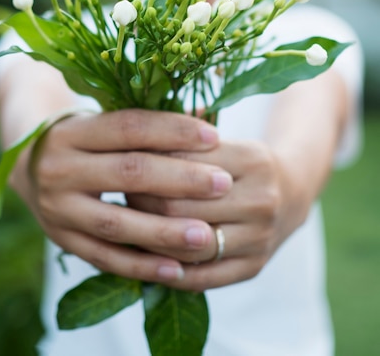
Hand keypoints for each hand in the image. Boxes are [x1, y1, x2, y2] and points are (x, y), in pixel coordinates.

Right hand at [10, 109, 232, 283]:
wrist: (29, 167)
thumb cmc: (84, 138)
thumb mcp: (104, 121)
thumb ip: (150, 122)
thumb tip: (206, 115)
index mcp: (73, 130)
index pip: (130, 127)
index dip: (174, 131)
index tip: (214, 137)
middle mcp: (61, 168)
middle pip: (128, 172)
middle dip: (180, 179)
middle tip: (223, 183)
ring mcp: (58, 208)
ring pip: (116, 223)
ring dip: (164, 232)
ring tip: (206, 235)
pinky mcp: (62, 240)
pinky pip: (104, 258)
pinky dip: (141, 266)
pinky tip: (176, 269)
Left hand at [127, 139, 308, 289]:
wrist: (292, 192)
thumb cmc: (242, 161)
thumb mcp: (222, 139)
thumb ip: (183, 135)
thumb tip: (132, 131)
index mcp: (252, 159)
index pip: (182, 164)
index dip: (145, 164)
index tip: (120, 163)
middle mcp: (261, 200)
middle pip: (180, 207)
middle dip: (140, 201)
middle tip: (117, 194)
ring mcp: (260, 238)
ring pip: (188, 244)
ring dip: (147, 237)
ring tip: (124, 225)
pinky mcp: (253, 267)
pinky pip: (201, 277)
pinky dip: (167, 271)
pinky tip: (145, 259)